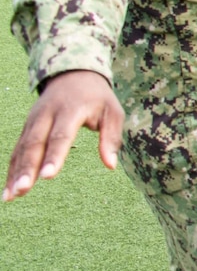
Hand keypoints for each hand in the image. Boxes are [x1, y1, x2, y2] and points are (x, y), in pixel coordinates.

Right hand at [5, 71, 122, 200]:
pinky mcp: (27, 128)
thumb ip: (111, 137)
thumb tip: (111, 165)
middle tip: (23, 189)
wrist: (73, 74)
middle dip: (28, 168)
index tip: (48, 176)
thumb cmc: (97, 97)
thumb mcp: (113, 111)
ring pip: (21, 148)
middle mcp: (47, 115)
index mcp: (70, 110)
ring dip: (15, 172)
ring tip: (11, 196)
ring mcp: (33, 121)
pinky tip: (8, 189)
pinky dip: (12, 169)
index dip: (54, 156)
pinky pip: (17, 150)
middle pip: (35, 143)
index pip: (61, 135)